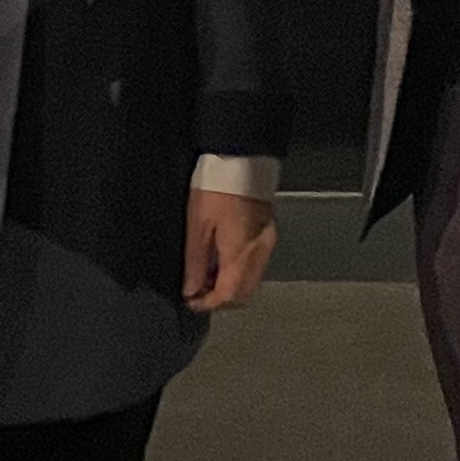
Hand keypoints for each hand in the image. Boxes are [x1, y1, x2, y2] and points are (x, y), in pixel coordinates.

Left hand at [183, 188, 277, 314]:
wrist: (241, 157)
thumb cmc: (216, 187)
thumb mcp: (197, 226)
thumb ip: (194, 262)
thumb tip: (190, 289)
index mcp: (241, 254)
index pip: (228, 295)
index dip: (207, 303)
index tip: (190, 300)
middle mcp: (259, 253)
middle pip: (243, 294)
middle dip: (221, 298)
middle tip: (197, 289)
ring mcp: (267, 243)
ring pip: (251, 281)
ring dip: (230, 285)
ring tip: (206, 273)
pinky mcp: (269, 232)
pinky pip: (256, 265)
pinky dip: (239, 271)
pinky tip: (222, 258)